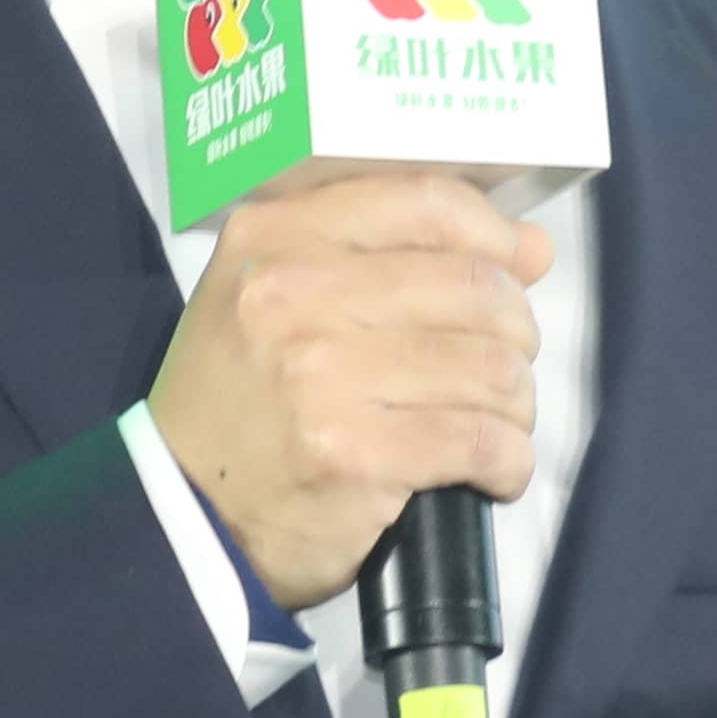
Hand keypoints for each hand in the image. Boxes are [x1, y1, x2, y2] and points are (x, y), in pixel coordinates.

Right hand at [147, 168, 551, 607]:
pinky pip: (480, 440)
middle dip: (515, 333)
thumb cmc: (245, 401)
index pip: (426, 203)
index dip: (493, 236)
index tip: (513, 270)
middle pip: (473, 288)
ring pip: (490, 367)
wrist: (185, 514)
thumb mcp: (281, 295)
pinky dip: (508, 461)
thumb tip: (531, 248)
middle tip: (502, 368)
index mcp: (275, 237)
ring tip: (497, 424)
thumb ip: (395, 255)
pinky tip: (494, 471)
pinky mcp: (351, 454)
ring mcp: (320, 376)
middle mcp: (291, 294)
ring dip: (515, 404)